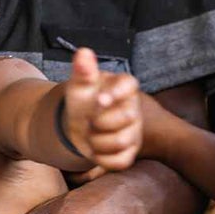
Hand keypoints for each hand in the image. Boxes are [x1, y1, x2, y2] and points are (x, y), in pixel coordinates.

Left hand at [65, 47, 142, 170]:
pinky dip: (102, 158)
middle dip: (100, 121)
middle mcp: (134, 108)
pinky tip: (96, 149)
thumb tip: (83, 52)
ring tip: (91, 134)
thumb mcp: (79, 85)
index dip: (116, 93)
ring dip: (97, 141)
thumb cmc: (83, 100)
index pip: (129, 85)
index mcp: (124, 87)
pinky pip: (120, 161)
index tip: (99, 99)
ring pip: (121, 141)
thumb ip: (83, 70)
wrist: (80, 124)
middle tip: (89, 121)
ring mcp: (134, 132)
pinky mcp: (130, 152)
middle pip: (127, 117)